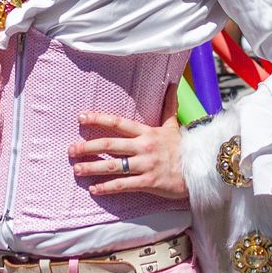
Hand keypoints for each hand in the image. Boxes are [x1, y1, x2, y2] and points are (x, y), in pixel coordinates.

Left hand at [69, 83, 186, 199]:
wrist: (200, 169)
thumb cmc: (182, 148)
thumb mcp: (173, 125)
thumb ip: (168, 105)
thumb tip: (171, 83)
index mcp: (147, 132)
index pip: (118, 123)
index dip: (98, 119)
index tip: (81, 118)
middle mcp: (144, 147)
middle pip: (110, 145)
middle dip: (87, 147)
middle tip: (71, 149)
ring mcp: (145, 165)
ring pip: (113, 166)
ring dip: (92, 168)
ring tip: (76, 169)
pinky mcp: (149, 182)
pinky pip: (123, 185)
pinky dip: (107, 187)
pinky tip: (94, 189)